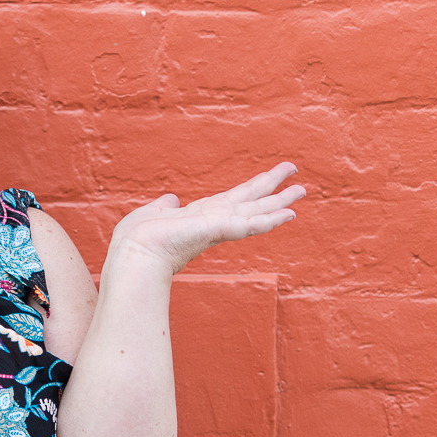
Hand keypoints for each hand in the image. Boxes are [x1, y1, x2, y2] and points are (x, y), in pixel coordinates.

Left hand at [107, 162, 303, 280]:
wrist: (133, 256)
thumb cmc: (136, 241)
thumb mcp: (152, 214)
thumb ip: (164, 206)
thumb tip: (171, 198)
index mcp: (200, 217)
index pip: (233, 201)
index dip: (253, 190)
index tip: (270, 180)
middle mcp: (214, 222)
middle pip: (251, 203)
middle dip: (275, 192)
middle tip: (300, 183)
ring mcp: (217, 227)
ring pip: (256, 212)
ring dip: (280, 202)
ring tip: (303, 190)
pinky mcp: (216, 230)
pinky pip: (248, 225)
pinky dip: (269, 220)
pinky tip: (288, 214)